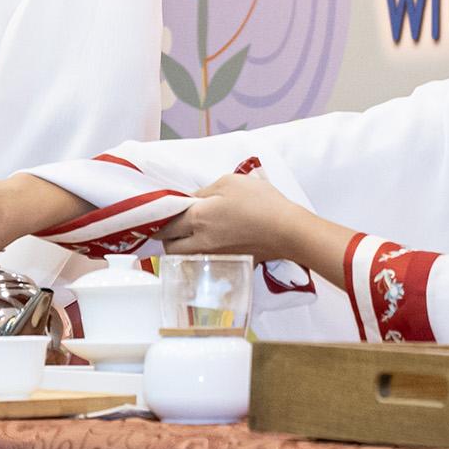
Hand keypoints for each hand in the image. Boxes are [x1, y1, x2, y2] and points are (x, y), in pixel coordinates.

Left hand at [158, 171, 340, 270]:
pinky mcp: (226, 265)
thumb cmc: (260, 202)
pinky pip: (200, 265)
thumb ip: (202, 192)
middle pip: (169, 247)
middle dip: (167, 237)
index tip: (164, 212)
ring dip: (181, 249)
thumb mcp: (229, 182)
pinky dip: (197, 258)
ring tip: (190, 236)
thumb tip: (188, 202)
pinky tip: (209, 247)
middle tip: (176, 225)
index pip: (165, 224)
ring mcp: (212, 257)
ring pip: (182, 259)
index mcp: (197, 218)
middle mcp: (199, 242)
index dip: (161, 218)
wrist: (287, 230)